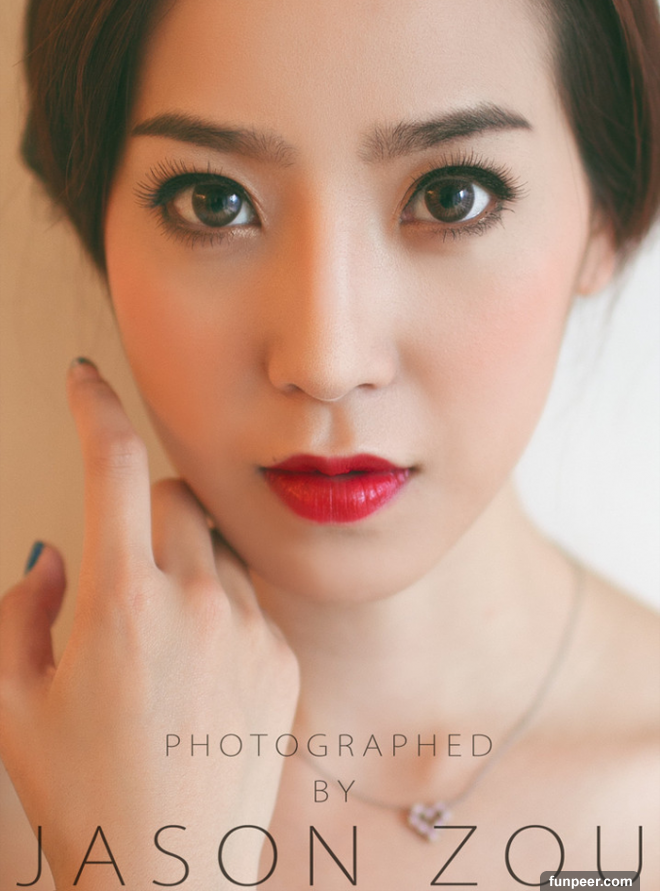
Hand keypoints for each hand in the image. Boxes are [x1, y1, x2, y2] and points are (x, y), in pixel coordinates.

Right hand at [0, 359, 299, 888]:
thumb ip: (24, 610)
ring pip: (216, 546)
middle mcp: (194, 602)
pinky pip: (246, 598)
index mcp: (121, 603)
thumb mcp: (16, 701)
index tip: (84, 379)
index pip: (113, 467)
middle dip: (145, 506)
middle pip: (177, 496)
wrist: (167, 872)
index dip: (95, 409)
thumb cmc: (83, 791)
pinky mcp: (282, 656)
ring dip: (184, 562)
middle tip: (125, 562)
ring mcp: (247, 628)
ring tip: (161, 640)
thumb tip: (56, 555)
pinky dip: (217, 609)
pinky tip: (199, 674)